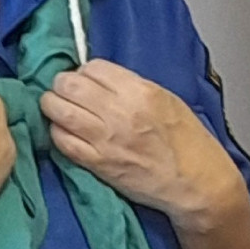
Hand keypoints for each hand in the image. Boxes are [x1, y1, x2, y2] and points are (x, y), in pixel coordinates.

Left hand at [40, 59, 243, 231]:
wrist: (195, 181)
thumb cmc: (186, 140)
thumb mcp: (164, 98)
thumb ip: (130, 86)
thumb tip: (98, 80)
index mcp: (139, 91)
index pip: (92, 67)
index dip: (84, 72)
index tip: (86, 80)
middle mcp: (119, 112)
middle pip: (69, 84)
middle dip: (63, 85)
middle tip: (66, 92)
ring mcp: (105, 139)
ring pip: (57, 109)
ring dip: (53, 106)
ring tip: (59, 109)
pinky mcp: (97, 164)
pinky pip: (61, 141)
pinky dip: (57, 132)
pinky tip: (66, 132)